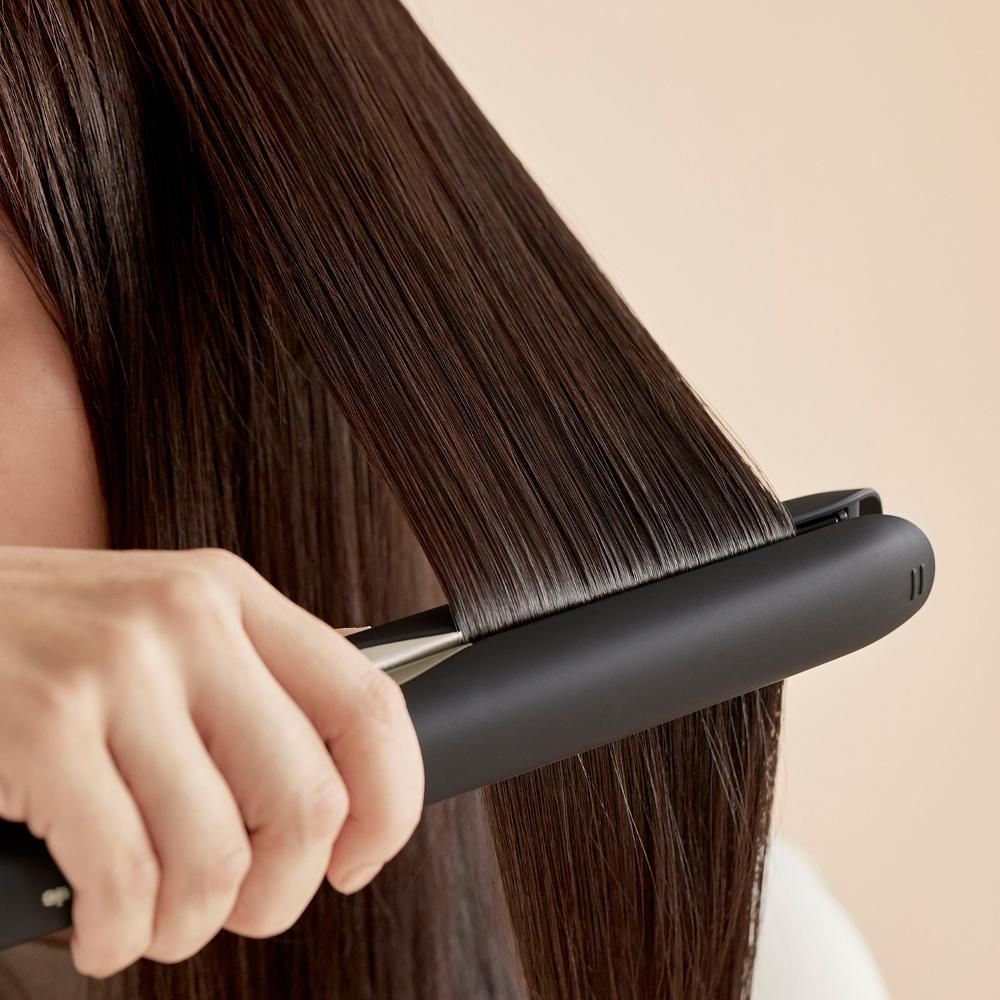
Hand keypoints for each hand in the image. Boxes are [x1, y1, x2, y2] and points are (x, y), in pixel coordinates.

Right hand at [0, 546, 422, 976]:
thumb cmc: (43, 646)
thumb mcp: (160, 629)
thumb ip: (246, 683)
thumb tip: (341, 774)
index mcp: (233, 596)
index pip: (369, 703)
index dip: (389, 803)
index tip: (357, 859)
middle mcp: (188, 621)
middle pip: (306, 799)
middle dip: (282, 892)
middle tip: (238, 907)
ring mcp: (116, 671)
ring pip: (217, 857)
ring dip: (190, 926)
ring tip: (154, 919)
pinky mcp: (42, 730)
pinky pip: (127, 882)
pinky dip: (119, 935)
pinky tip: (100, 926)